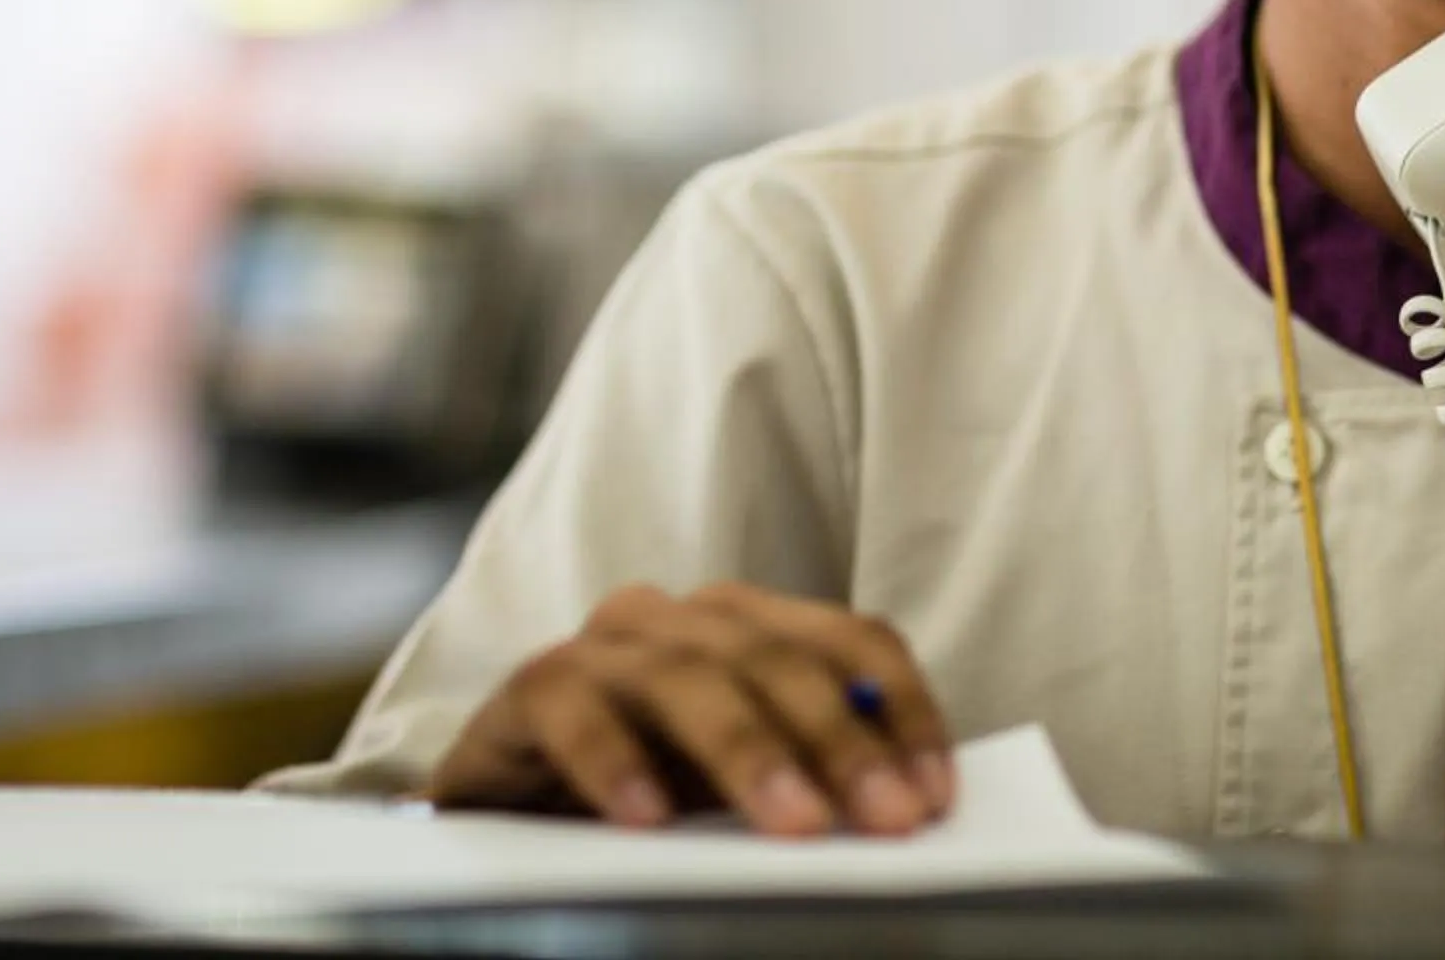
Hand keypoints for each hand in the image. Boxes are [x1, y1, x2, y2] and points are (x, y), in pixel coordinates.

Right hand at [429, 582, 955, 836]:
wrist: (509, 806)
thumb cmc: (648, 789)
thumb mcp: (740, 789)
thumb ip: (810, 778)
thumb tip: (901, 814)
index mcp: (751, 626)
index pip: (851, 641)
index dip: (901, 711)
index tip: (934, 795)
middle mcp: (683, 620)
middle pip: (778, 658)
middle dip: (842, 739)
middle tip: (885, 819)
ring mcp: (606, 646)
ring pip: (687, 675)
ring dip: (748, 751)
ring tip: (794, 825)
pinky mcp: (532, 687)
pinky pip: (574, 707)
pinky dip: (614, 760)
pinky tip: (647, 819)